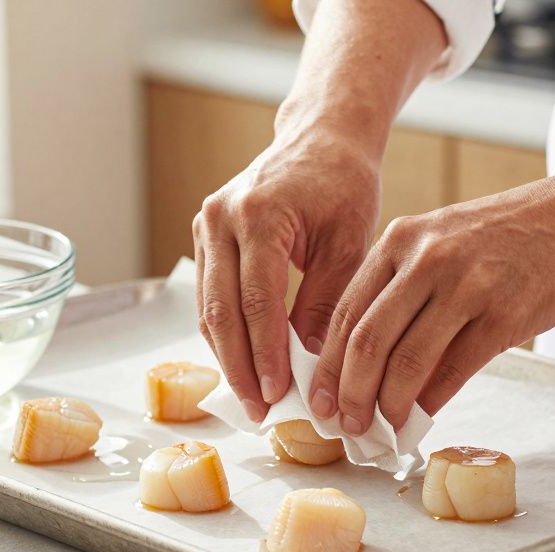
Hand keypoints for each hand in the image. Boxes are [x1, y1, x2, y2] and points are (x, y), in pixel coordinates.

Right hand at [194, 129, 379, 420]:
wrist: (320, 139)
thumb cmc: (343, 184)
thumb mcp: (349, 242)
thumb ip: (327, 301)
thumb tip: (310, 364)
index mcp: (259, 214)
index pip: (257, 300)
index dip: (264, 353)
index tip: (277, 393)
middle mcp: (221, 218)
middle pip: (220, 310)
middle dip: (239, 366)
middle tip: (258, 409)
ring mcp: (206, 226)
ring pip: (207, 308)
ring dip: (227, 356)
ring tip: (251, 397)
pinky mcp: (204, 236)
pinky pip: (209, 296)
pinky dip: (226, 333)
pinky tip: (244, 364)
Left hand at [308, 176, 554, 432]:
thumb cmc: (512, 235)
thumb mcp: (442, 242)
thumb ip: (405, 291)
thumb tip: (372, 364)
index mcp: (400, 240)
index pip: (345, 312)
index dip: (326, 365)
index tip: (318, 399)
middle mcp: (426, 259)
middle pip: (366, 340)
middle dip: (348, 393)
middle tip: (344, 425)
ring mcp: (466, 284)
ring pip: (406, 360)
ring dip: (387, 405)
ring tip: (380, 430)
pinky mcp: (504, 312)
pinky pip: (454, 369)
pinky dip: (431, 402)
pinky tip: (421, 419)